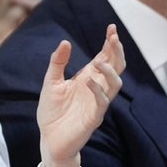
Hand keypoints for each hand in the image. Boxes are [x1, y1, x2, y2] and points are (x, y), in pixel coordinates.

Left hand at [36, 27, 123, 166]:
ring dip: (110, 71)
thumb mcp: (51, 82)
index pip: (105, 57)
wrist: (49, 139)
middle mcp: (96, 88)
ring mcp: (97, 103)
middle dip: (117, 52)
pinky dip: (98, 91)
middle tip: (114, 38)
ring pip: (115, 84)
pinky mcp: (94, 117)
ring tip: (99, 62)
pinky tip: (88, 81)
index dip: (110, 43)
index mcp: (88, 77)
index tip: (112, 28)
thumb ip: (58, 63)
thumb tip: (65, 42)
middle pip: (116, 67)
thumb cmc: (52, 111)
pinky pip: (102, 102)